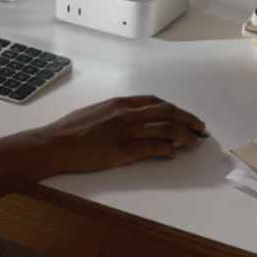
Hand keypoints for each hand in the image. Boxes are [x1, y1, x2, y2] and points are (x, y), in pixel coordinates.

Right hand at [33, 95, 206, 174]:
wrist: (55, 144)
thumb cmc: (70, 130)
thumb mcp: (95, 112)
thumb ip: (116, 113)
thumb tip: (132, 119)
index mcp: (120, 103)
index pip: (156, 102)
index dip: (175, 109)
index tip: (185, 116)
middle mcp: (127, 114)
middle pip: (168, 113)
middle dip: (188, 120)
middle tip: (201, 128)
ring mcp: (126, 131)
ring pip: (166, 130)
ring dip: (184, 136)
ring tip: (194, 143)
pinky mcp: (124, 150)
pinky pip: (153, 148)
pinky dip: (167, 150)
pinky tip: (173, 154)